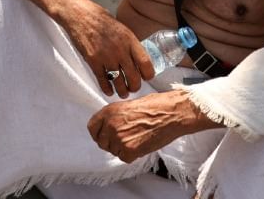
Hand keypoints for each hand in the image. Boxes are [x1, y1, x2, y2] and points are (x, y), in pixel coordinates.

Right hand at [63, 1, 152, 97]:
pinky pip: (103, 81)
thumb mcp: (122, 29)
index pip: (146, 63)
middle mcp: (120, 50)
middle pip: (133, 77)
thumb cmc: (101, 20)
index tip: (147, 78)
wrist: (80, 15)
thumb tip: (137, 60)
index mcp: (130, 40)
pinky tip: (109, 91)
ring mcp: (106, 56)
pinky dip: (107, 89)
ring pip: (119, 82)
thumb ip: (129, 44)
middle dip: (135, 86)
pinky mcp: (93, 61)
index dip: (148, 75)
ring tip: (122, 93)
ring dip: (122, 91)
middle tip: (133, 88)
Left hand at [87, 89, 218, 162]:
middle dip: (111, 143)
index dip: (99, 133)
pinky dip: (132, 155)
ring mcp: (118, 138)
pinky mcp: (128, 150)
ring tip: (137, 139)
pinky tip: (141, 145)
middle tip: (125, 139)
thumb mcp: (128, 105)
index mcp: (109, 111)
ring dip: (123, 149)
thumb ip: (114, 116)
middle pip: (101, 142)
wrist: (171, 113)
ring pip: (114, 151)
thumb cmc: (155, 106)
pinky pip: (124, 158)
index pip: (92, 128)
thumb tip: (108, 127)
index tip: (104, 136)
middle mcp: (110, 125)